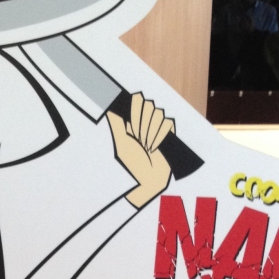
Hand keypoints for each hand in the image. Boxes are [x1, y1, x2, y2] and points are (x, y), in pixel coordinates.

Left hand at [107, 93, 173, 207]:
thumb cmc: (132, 163)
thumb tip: (109, 104)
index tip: (130, 124)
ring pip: (158, 113)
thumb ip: (116, 122)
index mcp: (131, 120)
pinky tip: (154, 147)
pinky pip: (167, 122)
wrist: (148, 179)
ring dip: (150, 131)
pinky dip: (159, 136)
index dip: (135, 108)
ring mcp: (157, 125)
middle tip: (137, 139)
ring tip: (146, 146)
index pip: (136, 99)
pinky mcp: (169, 132)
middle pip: (148, 104)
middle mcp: (144, 120)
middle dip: (142, 123)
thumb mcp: (121, 141)